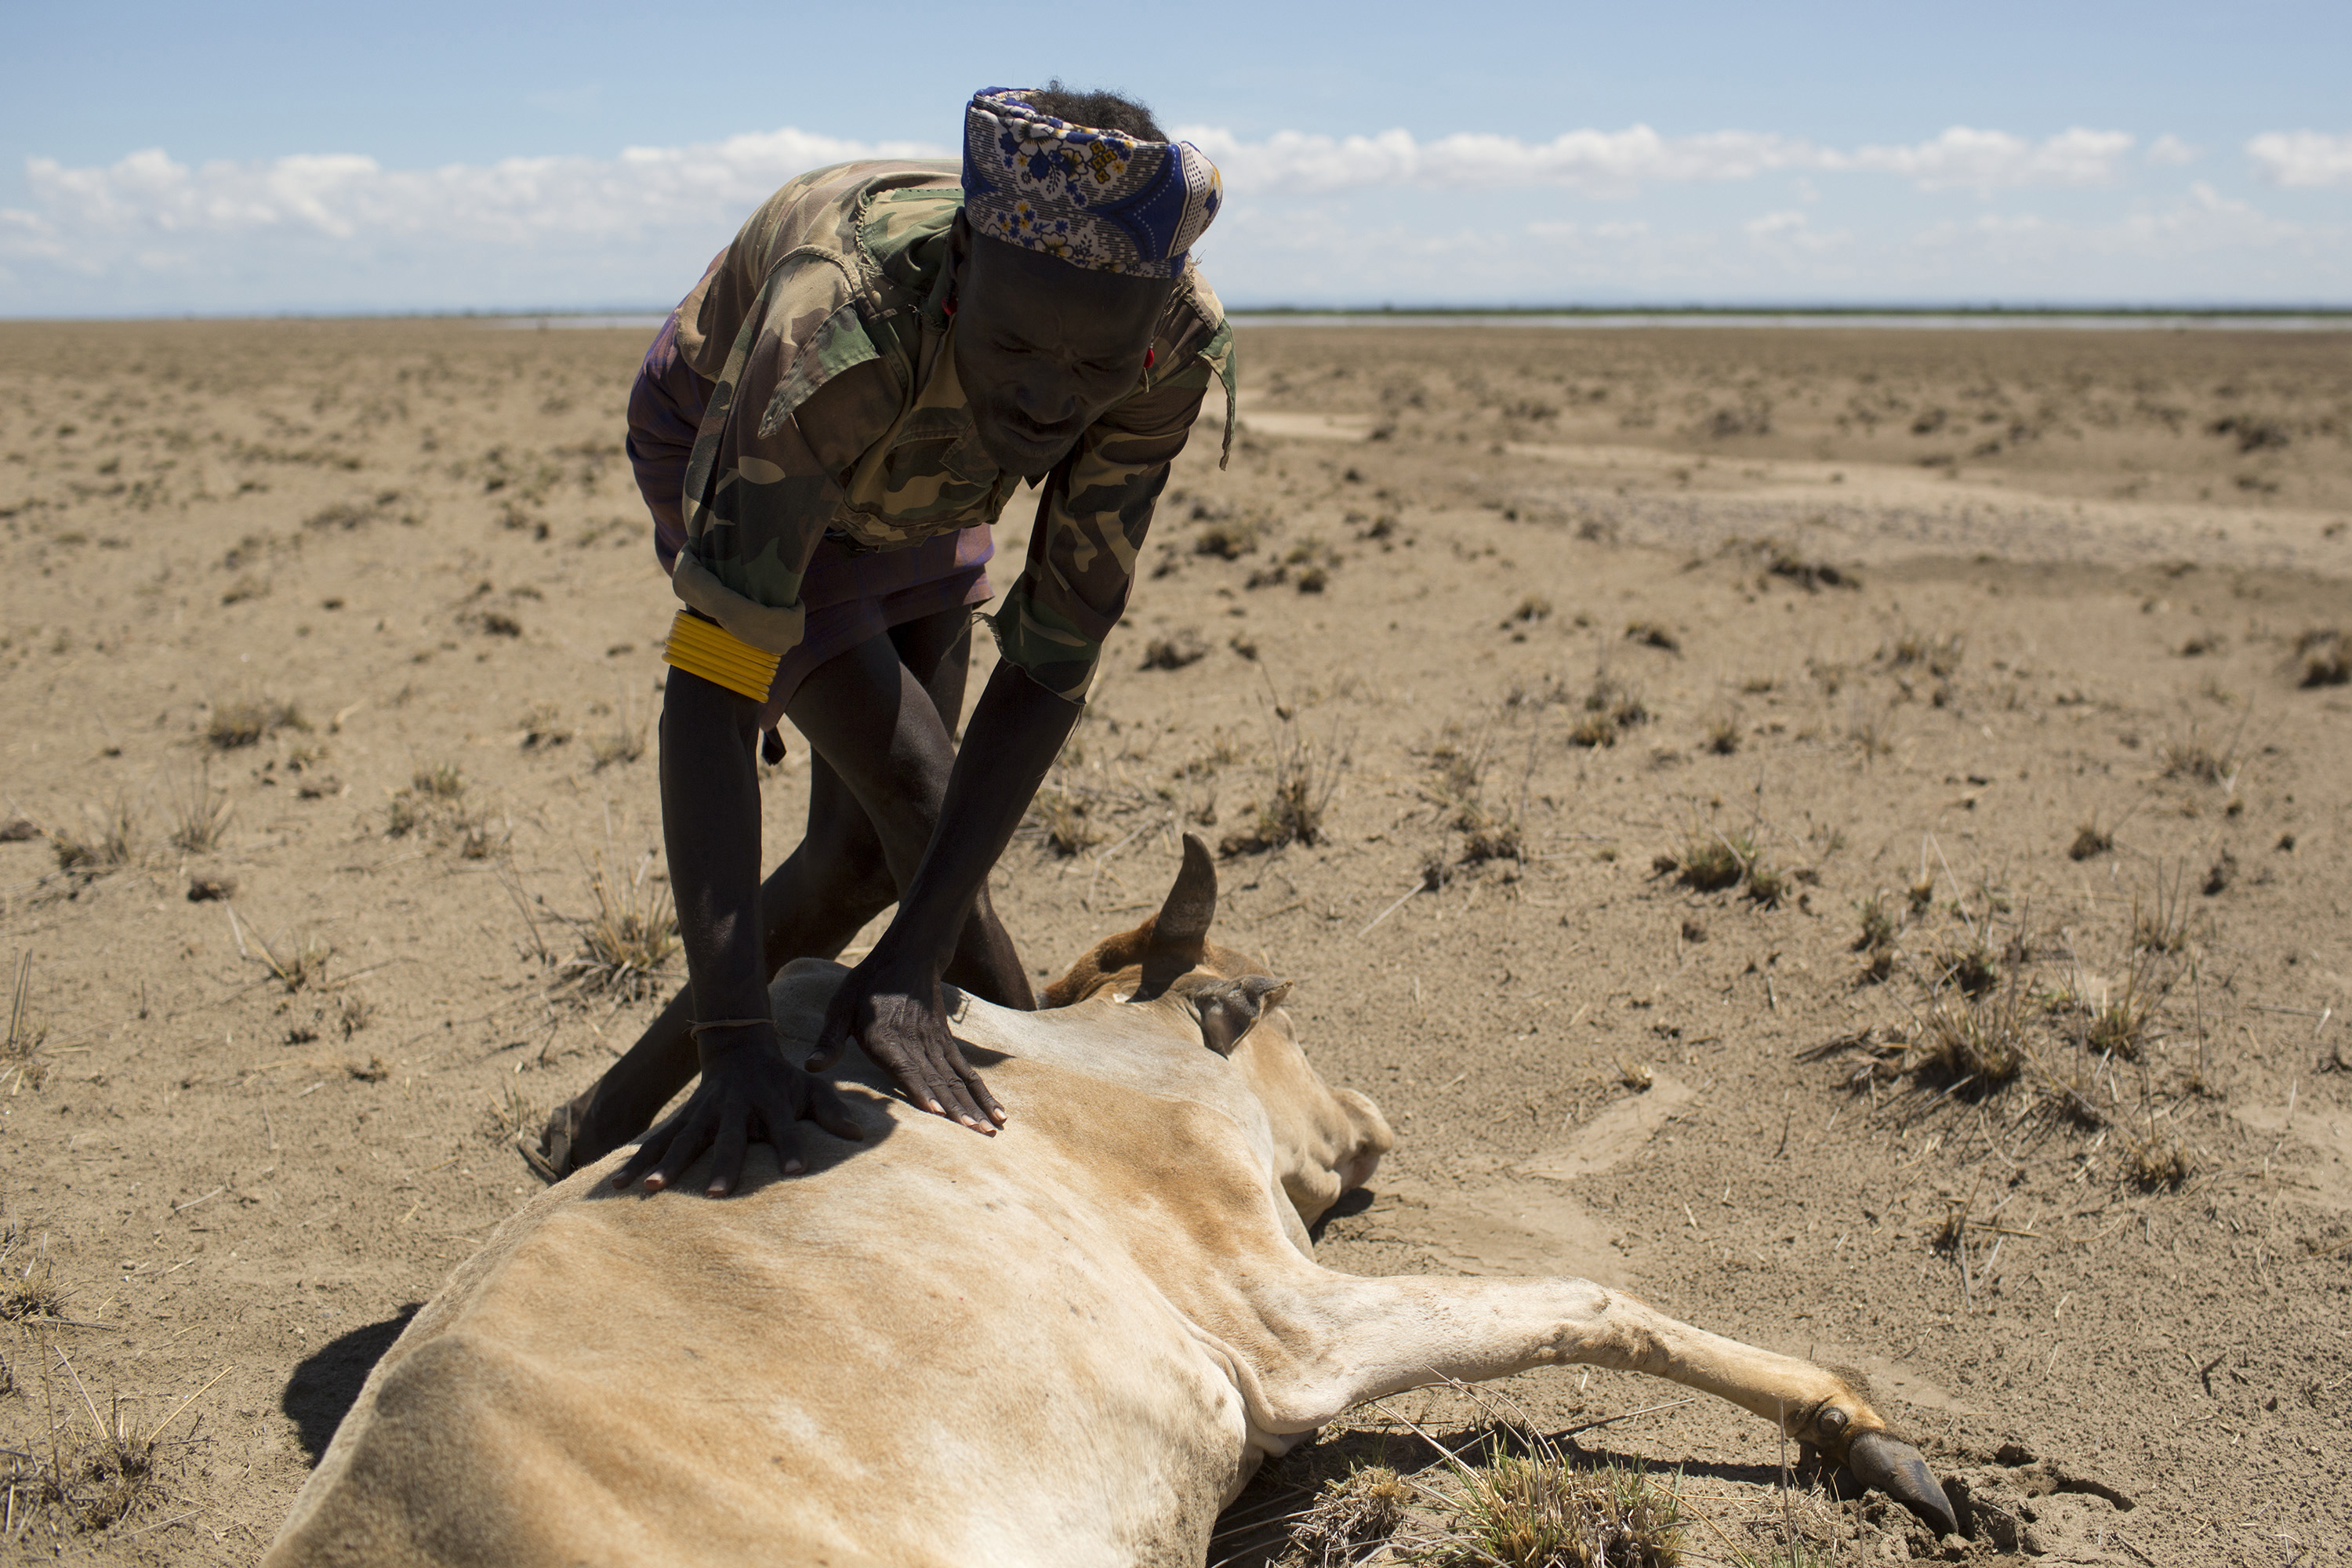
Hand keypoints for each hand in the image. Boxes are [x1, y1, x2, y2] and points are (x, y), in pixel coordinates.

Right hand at [612, 1023, 863, 1195]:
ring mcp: (703, 1112)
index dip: (791, 1145)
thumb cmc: (783, 1080)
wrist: (740, 1050)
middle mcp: (734, 1107)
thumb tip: (860, 1136)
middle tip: (716, 1195)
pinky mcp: (682, 1119)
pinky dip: (635, 1161)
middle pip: (728, 1137)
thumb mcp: (813, 1088)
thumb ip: (833, 1111)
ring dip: (666, 1164)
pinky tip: (616, 1186)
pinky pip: (655, 1141)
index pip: (786, 1125)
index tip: (797, 1170)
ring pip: (682, 1139)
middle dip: (723, 1165)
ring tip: (650, 1189)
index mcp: (769, 1100)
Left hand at [809, 958, 1004, 1133]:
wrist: (907, 956)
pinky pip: (967, 1072)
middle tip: (976, 1133)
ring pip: (958, 1080)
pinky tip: (998, 1111)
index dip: (922, 1090)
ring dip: (975, 1105)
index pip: (906, 1068)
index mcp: (886, 1038)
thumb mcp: (840, 1007)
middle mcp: (915, 1044)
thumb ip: (828, 1040)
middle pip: (940, 1080)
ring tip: (992, 1129)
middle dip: (958, 1109)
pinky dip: (983, 1092)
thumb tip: (810, 1068)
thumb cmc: (867, 985)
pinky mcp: (947, 1045)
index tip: (938, 1113)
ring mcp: (936, 1045)